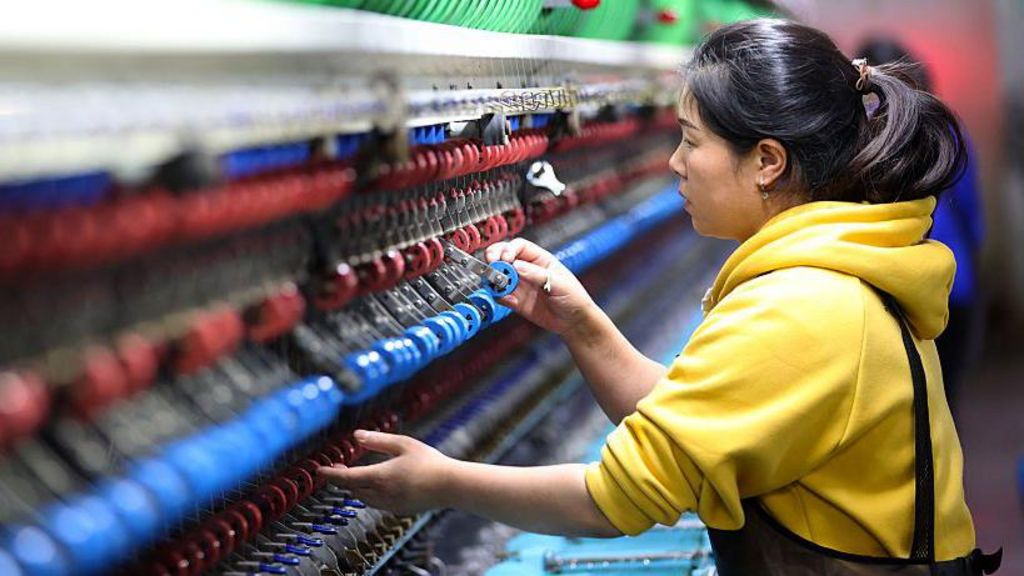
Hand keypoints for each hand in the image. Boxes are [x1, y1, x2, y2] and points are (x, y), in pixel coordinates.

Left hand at [317, 430, 452, 515]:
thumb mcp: (403, 444)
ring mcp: (389, 505)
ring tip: (354, 473)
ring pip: (362, 497)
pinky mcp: (398, 510)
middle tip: (337, 466)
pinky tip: (375, 484)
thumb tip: (356, 436)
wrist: (451, 486)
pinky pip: (375, 502)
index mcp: (380, 477)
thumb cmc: (429, 462)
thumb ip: (377, 440)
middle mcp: (381, 495)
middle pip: (351, 489)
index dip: (330, 474)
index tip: (319, 470)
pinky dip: (369, 493)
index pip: (345, 478)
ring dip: (355, 486)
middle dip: (342, 478)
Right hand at [485, 239, 596, 337]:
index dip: (509, 249)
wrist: (574, 321)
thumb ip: (537, 274)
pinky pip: (502, 296)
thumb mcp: (559, 283)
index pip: (519, 246)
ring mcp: (520, 285)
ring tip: (498, 285)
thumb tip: (516, 266)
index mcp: (539, 259)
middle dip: (494, 259)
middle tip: (492, 265)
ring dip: (494, 279)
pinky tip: (506, 299)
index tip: (505, 258)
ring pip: (499, 277)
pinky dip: (499, 296)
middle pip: (504, 257)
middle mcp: (527, 270)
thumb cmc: (574, 297)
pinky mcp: (516, 301)